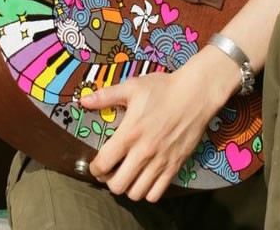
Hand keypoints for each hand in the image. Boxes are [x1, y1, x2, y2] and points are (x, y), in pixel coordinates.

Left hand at [80, 52, 233, 201]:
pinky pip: (157, 193)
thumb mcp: (131, 87)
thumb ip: (105, 96)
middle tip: (110, 171)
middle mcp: (144, 152)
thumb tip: (83, 100)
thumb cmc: (162, 89)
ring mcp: (161, 162)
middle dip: (109, 181)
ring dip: (128, 187)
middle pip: (118, 185)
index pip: (103, 164)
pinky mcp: (175, 166)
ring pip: (137, 193)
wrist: (196, 95)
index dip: (94, 168)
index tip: (95, 164)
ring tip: (127, 175)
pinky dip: (148, 191)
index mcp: (129, 134)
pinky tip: (145, 178)